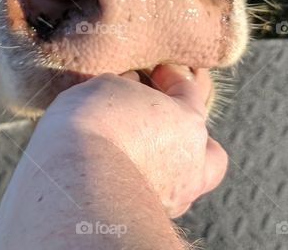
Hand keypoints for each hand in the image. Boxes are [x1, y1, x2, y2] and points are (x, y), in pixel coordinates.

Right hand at [34, 65, 227, 216]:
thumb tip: (132, 88)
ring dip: (172, 167)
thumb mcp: (107, 85)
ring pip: (188, 182)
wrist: (77, 181)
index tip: (157, 72)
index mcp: (188, 122)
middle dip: (192, 138)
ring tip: (145, 156)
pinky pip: (158, 197)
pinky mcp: (151, 215)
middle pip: (210, 151)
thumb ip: (127, 86)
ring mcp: (174, 195)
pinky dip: (147, 185)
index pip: (189, 91)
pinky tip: (123, 174)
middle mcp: (192, 163)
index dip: (171, 77)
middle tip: (164, 126)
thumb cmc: (95, 126)